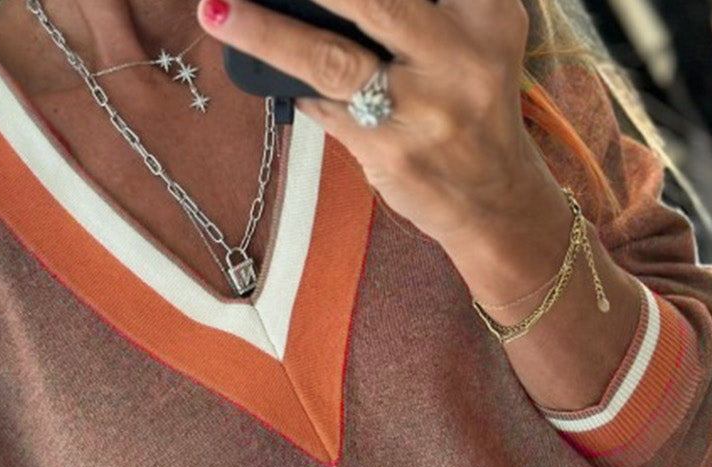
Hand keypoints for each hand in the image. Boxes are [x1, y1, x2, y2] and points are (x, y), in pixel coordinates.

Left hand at [196, 0, 541, 245]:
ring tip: (218, 9)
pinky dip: (292, 85)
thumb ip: (414, 10)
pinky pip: (323, 108)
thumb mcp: (474, 37)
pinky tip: (260, 64)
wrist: (494, 201)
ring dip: (267, 31)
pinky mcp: (390, 152)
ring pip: (331, 57)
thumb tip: (315, 0)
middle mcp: (460, 55)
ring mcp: (423, 109)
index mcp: (487, 11)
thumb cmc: (469, 103)